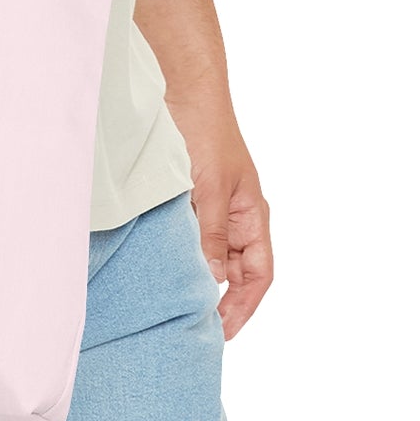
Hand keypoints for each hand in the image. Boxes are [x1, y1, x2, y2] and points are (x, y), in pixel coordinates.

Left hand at [180, 106, 272, 339]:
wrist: (184, 89)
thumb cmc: (206, 132)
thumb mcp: (210, 188)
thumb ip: (211, 235)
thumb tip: (211, 281)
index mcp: (252, 215)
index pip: (258, 274)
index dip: (245, 306)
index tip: (222, 331)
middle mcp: (236, 215)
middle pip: (234, 271)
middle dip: (218, 299)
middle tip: (191, 324)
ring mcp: (212, 207)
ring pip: (209, 255)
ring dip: (196, 276)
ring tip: (174, 303)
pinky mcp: (188, 198)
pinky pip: (188, 236)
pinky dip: (179, 253)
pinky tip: (161, 265)